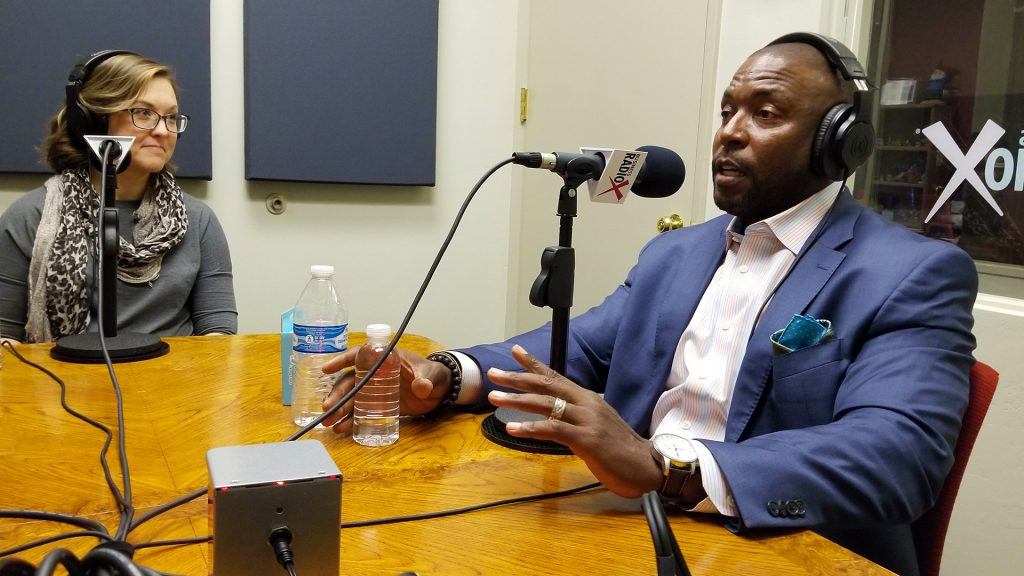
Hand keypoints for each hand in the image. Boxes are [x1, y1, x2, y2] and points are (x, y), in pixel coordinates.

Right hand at [320, 348, 451, 434]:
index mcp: (385, 359)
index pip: (360, 356)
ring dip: (339, 409)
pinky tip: (341, 429)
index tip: (326, 369)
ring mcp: (375, 390)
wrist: (440, 391)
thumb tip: (421, 388)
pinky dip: (350, 420)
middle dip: (337, 394)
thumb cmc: (433, 375)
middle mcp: (375, 374)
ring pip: (352, 397)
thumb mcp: (431, 376)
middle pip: (351, 381)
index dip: (342, 360)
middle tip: (327, 408)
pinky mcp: (379, 405)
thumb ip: (426, 380)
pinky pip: (360, 411)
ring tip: (329, 422)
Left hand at [485, 344, 663, 497]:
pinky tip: (512, 428)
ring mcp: (588, 421)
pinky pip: (554, 430)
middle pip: (547, 386)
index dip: (535, 364)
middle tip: (493, 374)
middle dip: (518, 378)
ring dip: (518, 400)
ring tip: (494, 398)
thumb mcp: (596, 426)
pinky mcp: (588, 440)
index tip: (515, 352)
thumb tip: (554, 417)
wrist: (647, 467)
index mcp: (588, 399)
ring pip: (547, 405)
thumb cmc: (621, 450)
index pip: (557, 377)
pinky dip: (531, 428)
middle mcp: (587, 404)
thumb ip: (575, 418)